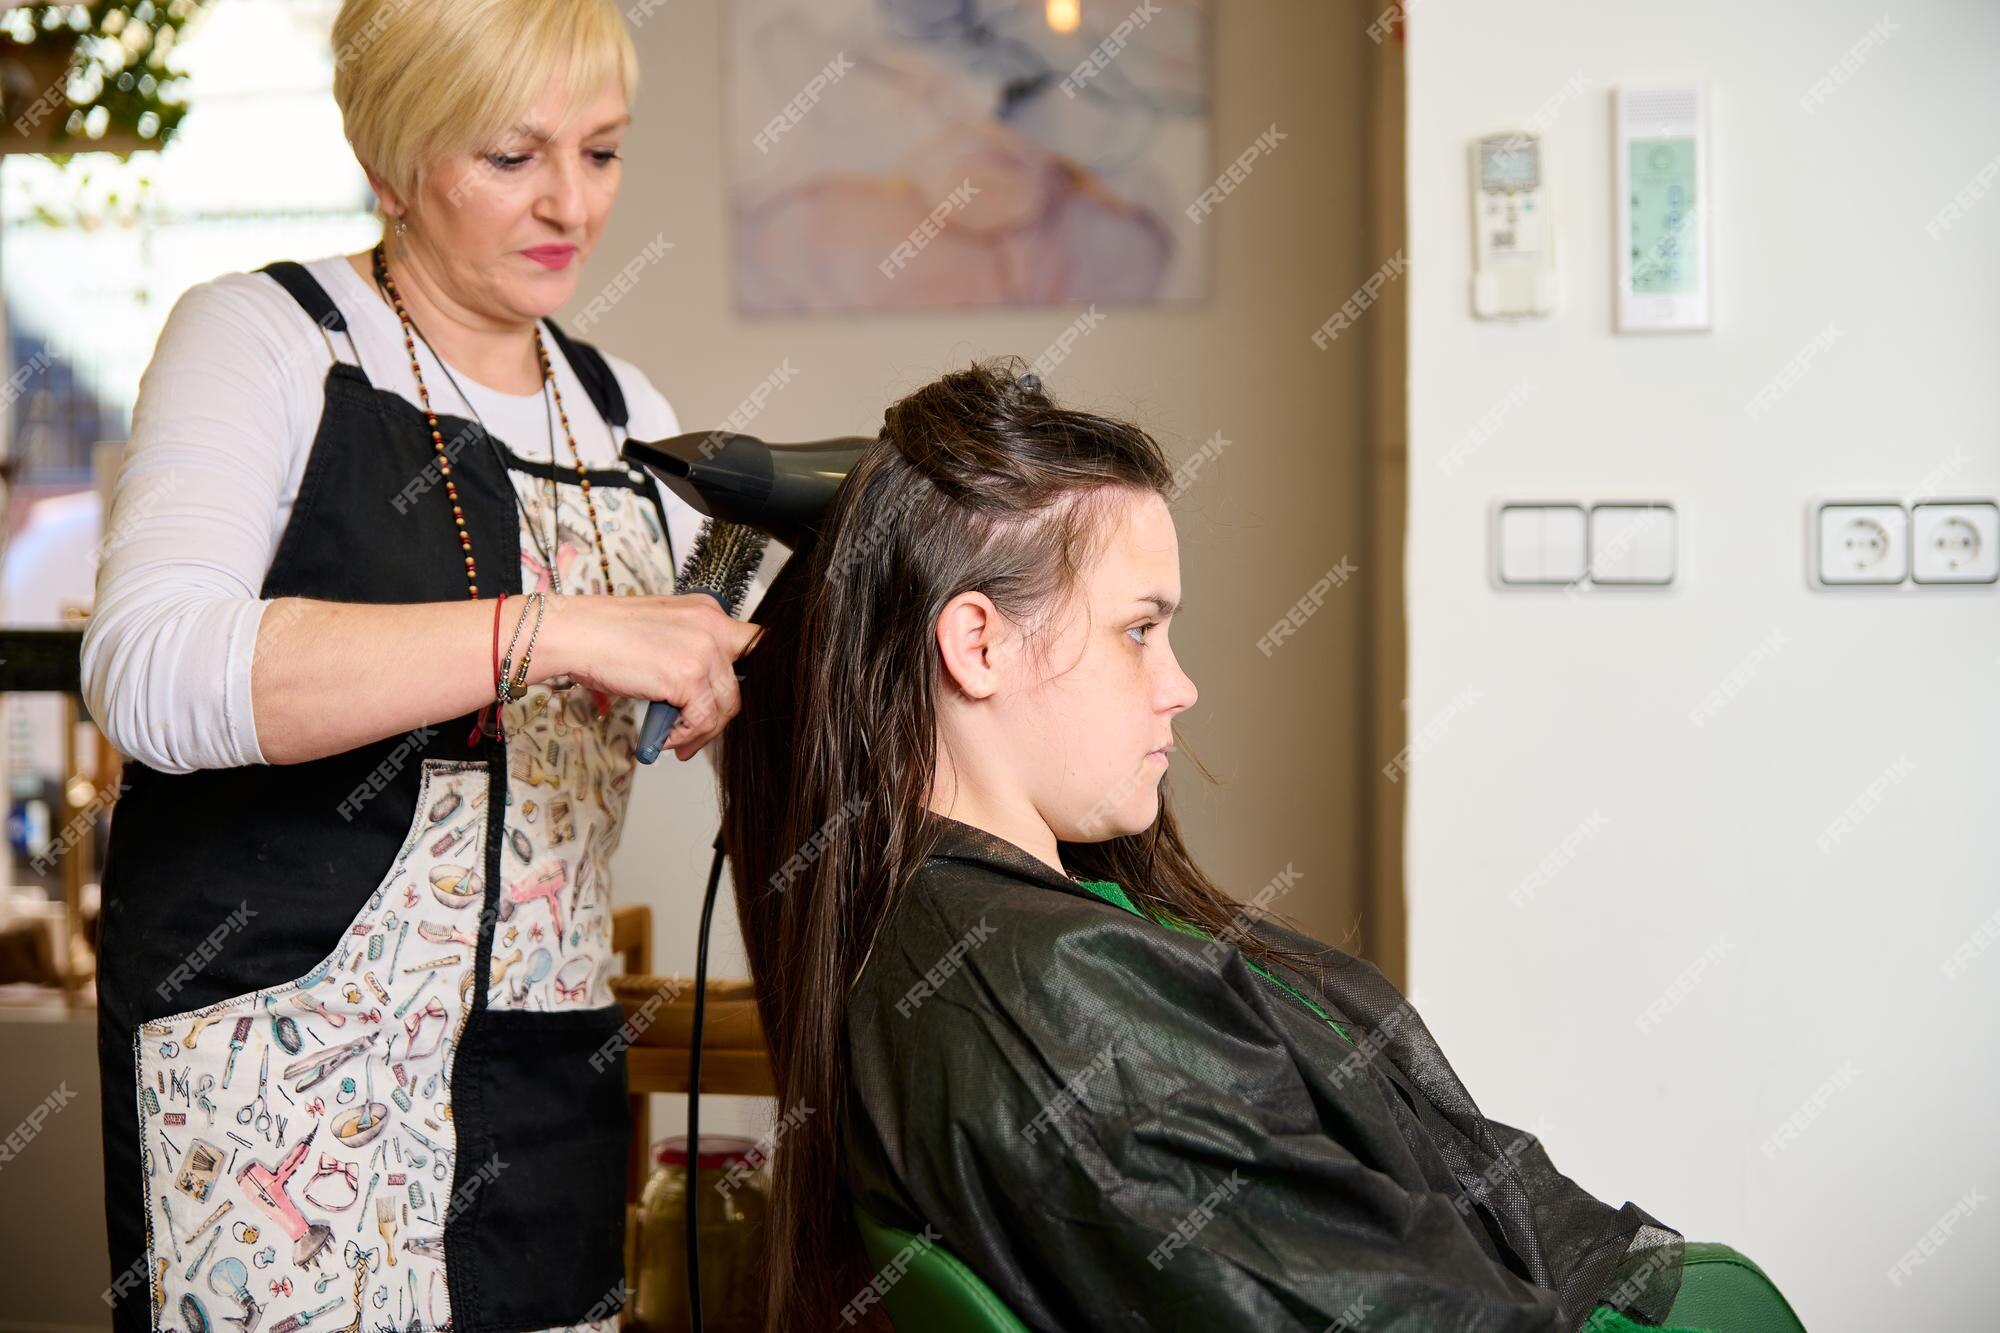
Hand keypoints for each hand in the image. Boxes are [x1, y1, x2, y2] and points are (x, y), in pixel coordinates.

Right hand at [538, 594, 762, 759]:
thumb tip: (700, 688)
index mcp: (707, 611)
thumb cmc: (604, 634)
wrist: (575, 633)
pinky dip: (685, 737)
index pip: (751, 645)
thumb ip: (689, 651)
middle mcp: (712, 627)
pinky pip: (702, 721)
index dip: (743, 678)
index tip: (726, 701)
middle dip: (718, 716)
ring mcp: (704, 653)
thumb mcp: (662, 631)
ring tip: (678, 742)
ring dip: (701, 732)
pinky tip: (665, 738)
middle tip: (699, 731)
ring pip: (724, 707)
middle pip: (738, 684)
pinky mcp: (689, 678)